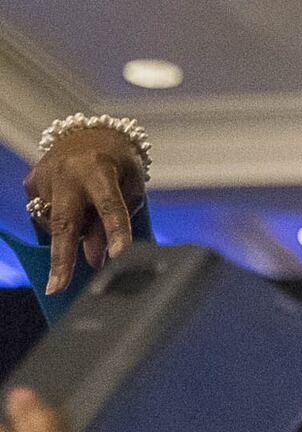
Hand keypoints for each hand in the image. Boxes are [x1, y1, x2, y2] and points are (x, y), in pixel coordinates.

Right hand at [22, 126, 146, 294]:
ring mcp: (44, 178)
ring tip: (91, 215)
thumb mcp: (130, 189)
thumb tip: (95, 258)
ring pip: (58, 225)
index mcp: (100, 168)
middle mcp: (67, 172)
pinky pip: (47, 218)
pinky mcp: (30, 184)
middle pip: (65, 222)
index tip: (119, 256)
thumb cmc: (118, 165)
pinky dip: (64, 223)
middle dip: (63, 258)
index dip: (115, 233)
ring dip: (77, 235)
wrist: (88, 134)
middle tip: (57, 288)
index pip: (110, 206)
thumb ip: (117, 222)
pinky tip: (75, 207)